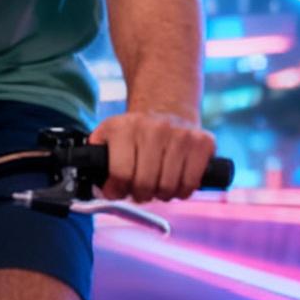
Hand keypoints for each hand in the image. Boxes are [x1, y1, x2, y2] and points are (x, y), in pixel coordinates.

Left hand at [88, 109, 215, 204]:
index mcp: (125, 128)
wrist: (167, 105)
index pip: (121, 174)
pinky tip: (176, 181)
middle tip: (140, 189)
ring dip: (161, 194)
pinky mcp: (203, 143)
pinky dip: (182, 190)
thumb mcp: (108, 134)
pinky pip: (191, 183)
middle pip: (145, 184)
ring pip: (168, 187)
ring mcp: (181, 135)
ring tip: (157, 184)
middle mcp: (154, 128)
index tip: (117, 191)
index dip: (117, 190)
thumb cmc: (135, 129)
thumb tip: (98, 187)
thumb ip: (96, 158)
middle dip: (140, 194)